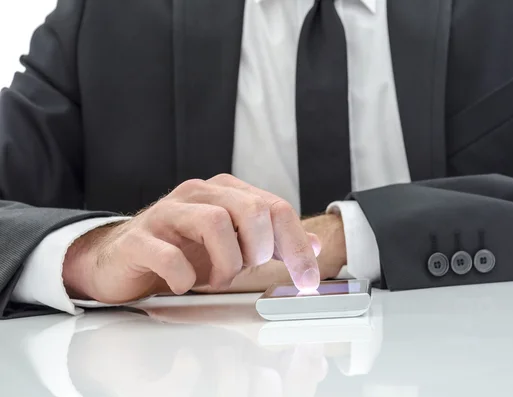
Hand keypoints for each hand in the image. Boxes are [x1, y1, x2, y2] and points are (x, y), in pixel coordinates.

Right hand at [62, 174, 320, 302]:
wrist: (122, 258)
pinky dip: (184, 276)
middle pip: (250, 209)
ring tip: (216, 278)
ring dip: (225, 263)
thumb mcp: (234, 244)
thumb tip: (316, 245)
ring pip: (214, 223)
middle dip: (259, 249)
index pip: (275, 208)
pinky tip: (184, 284)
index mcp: (225, 192)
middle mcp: (198, 195)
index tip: (307, 282)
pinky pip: (169, 254)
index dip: (298, 246)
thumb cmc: (181, 249)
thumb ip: (274, 242)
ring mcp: (167, 213)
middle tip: (247, 270)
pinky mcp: (140, 238)